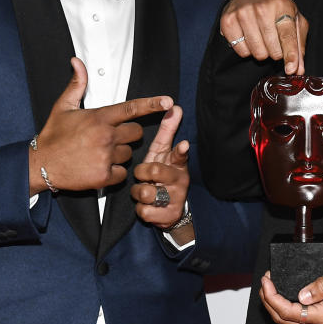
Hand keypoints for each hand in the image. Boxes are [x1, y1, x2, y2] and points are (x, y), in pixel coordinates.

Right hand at [29, 58, 172, 193]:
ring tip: (98, 153)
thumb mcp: (63, 106)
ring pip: (129, 154)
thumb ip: (77, 84)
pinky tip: (98, 168)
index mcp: (99, 117)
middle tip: (109, 137)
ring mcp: (105, 157)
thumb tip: (77, 61)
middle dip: (128, 134)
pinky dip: (114, 173)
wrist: (40, 164)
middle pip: (136, 133)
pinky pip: (122, 173)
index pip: (131, 108)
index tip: (169, 102)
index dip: (152, 104)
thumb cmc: (53, 135)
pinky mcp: (103, 176)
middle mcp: (105, 136)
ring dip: (119, 154)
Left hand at [131, 106, 190, 229]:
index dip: (180, 150)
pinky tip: (147, 206)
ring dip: (139, 192)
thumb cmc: (162, 175)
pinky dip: (141, 209)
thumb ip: (167, 131)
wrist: (170, 209)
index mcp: (177, 164)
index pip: (180, 155)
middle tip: (144, 176)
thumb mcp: (163, 153)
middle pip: (154, 171)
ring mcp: (175, 199)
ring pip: (145, 192)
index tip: (183, 144)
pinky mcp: (168, 216)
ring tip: (145, 191)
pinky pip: (144, 211)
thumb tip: (174, 107)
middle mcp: (180, 180)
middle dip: (142, 172)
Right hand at [220, 0, 307, 74]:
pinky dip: (247, 50)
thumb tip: (298, 69)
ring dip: (262, 52)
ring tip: (261, 39)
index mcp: (282, 5)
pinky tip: (248, 38)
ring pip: (257, 52)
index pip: (287, 36)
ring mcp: (243, 13)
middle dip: (276, 52)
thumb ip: (298, 45)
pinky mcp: (228, 21)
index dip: (291, 55)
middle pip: (272, 49)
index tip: (291, 69)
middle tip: (274, 41)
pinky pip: (241, 51)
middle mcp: (262, 8)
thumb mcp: (294, 20)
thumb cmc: (274, 9)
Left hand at [259, 252, 322, 323]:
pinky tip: (279, 296)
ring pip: (289, 323)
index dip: (273, 298)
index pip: (290, 313)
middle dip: (269, 302)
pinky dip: (284, 309)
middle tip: (264, 282)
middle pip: (285, 320)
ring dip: (274, 306)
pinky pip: (296, 321)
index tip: (266, 281)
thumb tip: (302, 295)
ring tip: (268, 287)